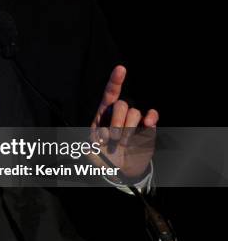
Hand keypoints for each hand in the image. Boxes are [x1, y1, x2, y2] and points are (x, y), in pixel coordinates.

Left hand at [90, 65, 158, 180]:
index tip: (121, 69)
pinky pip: (152, 116)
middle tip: (113, 138)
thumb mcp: (91, 153)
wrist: (121, 171)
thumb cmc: (104, 158)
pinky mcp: (147, 129)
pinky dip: (151, 118)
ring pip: (134, 113)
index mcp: (103, 116)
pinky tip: (148, 124)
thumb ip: (88, 147)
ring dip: (128, 129)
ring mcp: (134, 121)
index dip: (115, 81)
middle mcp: (119, 115)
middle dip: (117, 121)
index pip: (109, 94)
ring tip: (123, 143)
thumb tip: (88, 143)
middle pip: (121, 104)